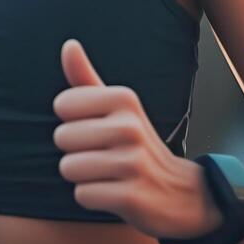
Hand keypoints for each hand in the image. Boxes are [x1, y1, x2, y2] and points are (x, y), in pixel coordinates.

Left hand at [52, 38, 223, 239]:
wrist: (182, 193)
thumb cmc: (134, 145)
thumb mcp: (116, 109)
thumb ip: (86, 78)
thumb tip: (68, 45)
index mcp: (124, 99)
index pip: (62, 105)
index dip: (72, 121)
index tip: (97, 129)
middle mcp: (130, 127)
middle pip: (62, 138)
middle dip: (75, 151)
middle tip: (104, 156)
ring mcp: (133, 163)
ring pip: (68, 167)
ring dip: (83, 177)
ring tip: (108, 175)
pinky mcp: (131, 196)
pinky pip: (81, 194)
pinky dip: (92, 198)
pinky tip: (114, 193)